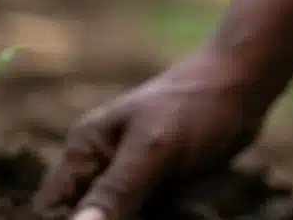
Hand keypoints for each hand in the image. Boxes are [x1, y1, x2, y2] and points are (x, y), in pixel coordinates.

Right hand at [32, 47, 271, 219]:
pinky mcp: (158, 185)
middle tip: (156, 205)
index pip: (51, 205)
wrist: (240, 86)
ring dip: (152, 217)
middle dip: (119, 219)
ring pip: (124, 218)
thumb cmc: (192, 106)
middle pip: (91, 216)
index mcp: (85, 149)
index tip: (118, 218)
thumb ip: (114, 192)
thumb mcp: (152, 151)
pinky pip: (154, 215)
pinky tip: (190, 203)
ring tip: (179, 200)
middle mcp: (100, 164)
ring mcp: (130, 176)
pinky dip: (172, 215)